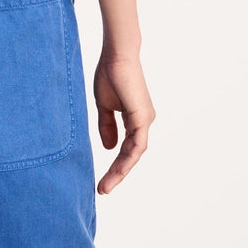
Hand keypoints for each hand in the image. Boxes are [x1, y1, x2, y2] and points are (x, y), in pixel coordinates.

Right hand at [92, 50, 154, 193]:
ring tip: (106, 186)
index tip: (102, 181)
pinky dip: (126, 160)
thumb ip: (107, 126)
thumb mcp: (104, 107)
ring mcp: (145, 120)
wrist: (116, 56)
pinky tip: (116, 171)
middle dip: (117, 174)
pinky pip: (137, 146)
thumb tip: (109, 148)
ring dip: (120, 172)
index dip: (114, 165)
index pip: (126, 149)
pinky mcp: (143, 117)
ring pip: (134, 154)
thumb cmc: (109, 75)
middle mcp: (143, 122)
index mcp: (135, 119)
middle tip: (103, 190)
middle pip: (131, 155)